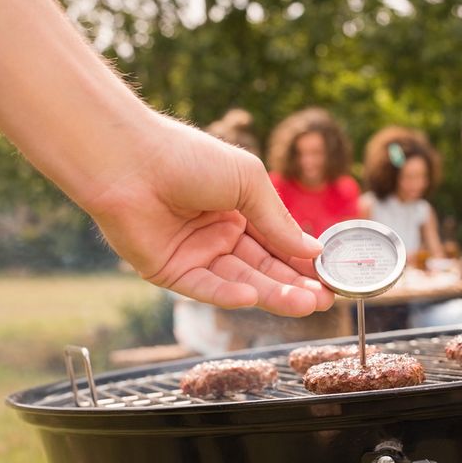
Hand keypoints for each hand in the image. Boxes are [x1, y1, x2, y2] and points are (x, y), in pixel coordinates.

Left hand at [85, 118, 334, 315]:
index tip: (331, 277)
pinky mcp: (171, 272)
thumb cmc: (189, 158)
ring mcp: (196, 256)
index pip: (278, 243)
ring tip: (304, 304)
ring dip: (272, 294)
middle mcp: (219, 236)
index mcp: (239, 210)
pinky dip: (228, 294)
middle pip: (264, 268)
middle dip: (295, 284)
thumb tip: (314, 250)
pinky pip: (205, 288)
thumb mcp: (248, 183)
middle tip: (323, 300)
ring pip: (241, 282)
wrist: (130, 159)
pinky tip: (252, 297)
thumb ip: (279, 221)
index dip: (304, 262)